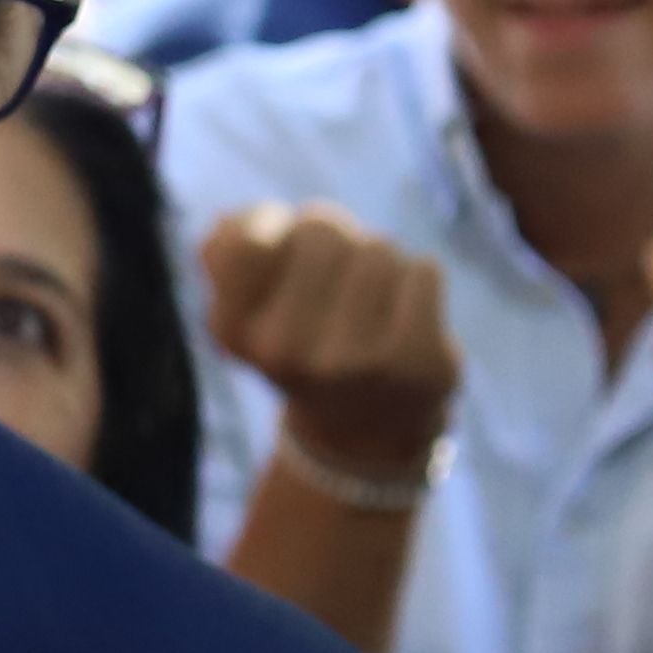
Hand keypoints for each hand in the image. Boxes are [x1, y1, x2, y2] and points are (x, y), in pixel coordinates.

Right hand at [196, 202, 459, 482]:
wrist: (364, 426)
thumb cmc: (304, 343)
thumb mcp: (252, 306)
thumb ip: (230, 254)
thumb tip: (228, 225)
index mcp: (233, 333)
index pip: (245, 241)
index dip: (276, 227)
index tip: (286, 253)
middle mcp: (282, 351)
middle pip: (321, 230)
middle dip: (338, 239)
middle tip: (339, 277)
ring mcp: (350, 359)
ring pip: (378, 249)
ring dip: (383, 262)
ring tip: (373, 302)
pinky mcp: (413, 360)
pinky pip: (423, 270)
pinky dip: (420, 281)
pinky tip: (406, 315)